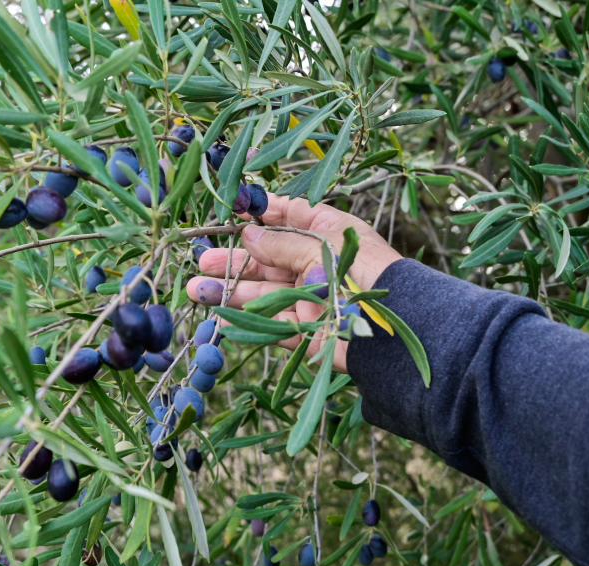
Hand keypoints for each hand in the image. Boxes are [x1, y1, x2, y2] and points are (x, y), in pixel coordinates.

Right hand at [186, 193, 402, 371]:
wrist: (391, 329)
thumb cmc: (361, 274)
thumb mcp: (319, 247)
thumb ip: (281, 243)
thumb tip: (248, 234)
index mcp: (329, 234)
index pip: (291, 216)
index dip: (261, 214)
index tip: (230, 213)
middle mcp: (318, 264)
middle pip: (269, 258)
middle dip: (235, 259)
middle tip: (202, 260)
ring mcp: (312, 297)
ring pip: (264, 292)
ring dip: (231, 290)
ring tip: (197, 290)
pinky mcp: (309, 330)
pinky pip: (272, 323)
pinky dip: (246, 320)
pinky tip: (219, 318)